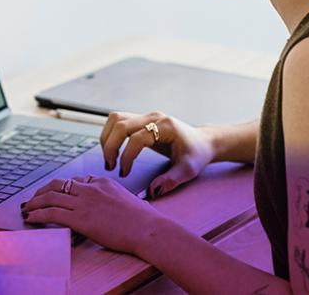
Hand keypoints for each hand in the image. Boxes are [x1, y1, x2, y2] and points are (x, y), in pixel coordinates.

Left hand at [21, 175, 164, 254]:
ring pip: (51, 197)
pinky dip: (37, 214)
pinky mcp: (80, 218)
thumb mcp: (125, 200)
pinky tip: (31, 218)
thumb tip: (104, 208)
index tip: (54, 195)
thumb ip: (110, 198)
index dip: (61, 188)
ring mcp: (84, 202)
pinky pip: (52, 213)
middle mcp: (90, 188)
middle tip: (34, 199)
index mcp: (102, 182)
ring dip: (35, 202)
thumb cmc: (142, 220)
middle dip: (42, 191)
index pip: (75, 180)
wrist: (147, 228)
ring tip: (27, 209)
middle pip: (58, 184)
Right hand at [100, 111, 214, 197]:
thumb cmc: (196, 154)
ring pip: (115, 119)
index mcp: (166, 126)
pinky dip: (110, 135)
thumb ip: (171, 180)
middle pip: (121, 124)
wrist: (202, 142)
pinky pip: (118, 121)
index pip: (137, 137)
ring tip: (109, 159)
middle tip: (111, 167)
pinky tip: (114, 151)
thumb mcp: (188, 170)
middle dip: (111, 146)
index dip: (127, 156)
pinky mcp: (141, 120)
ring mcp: (146, 116)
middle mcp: (153, 117)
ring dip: (107, 138)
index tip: (124, 173)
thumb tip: (151, 192)